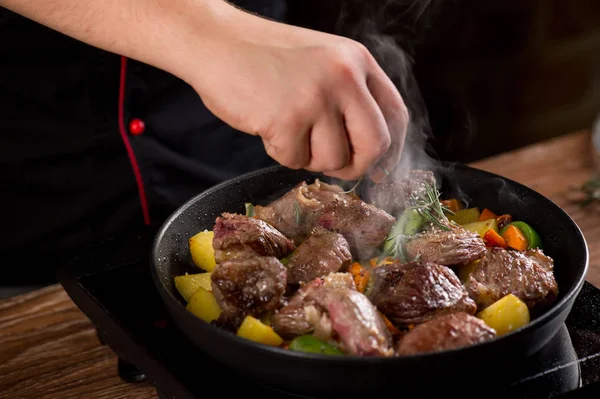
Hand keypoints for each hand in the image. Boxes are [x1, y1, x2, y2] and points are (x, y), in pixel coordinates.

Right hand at [175, 4, 408, 181]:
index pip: (396, 115)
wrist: (216, 43)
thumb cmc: (264, 56)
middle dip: (356, 166)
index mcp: (357, 61)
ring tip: (288, 128)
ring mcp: (317, 98)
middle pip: (374, 145)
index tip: (380, 168)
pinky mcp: (287, 119)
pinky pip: (295, 160)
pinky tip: (267, 125)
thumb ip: (350, 96)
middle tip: (336, 165)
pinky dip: (280, 151)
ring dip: (309, 157)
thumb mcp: (321, 61)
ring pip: (333, 160)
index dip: (391, 149)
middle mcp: (344, 77)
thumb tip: (372, 151)